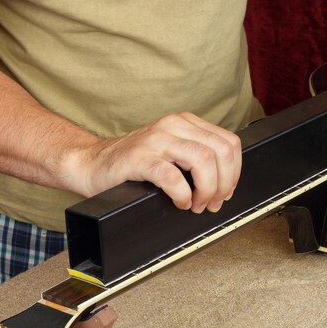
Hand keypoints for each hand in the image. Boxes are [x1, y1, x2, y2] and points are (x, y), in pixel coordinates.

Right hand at [65, 112, 241, 213]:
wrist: (92, 164)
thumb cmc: (134, 165)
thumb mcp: (172, 152)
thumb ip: (197, 158)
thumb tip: (226, 184)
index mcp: (185, 123)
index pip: (230, 142)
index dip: (234, 172)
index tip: (226, 191)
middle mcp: (173, 125)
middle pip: (221, 152)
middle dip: (223, 184)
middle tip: (212, 203)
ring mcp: (155, 140)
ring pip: (203, 160)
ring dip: (206, 190)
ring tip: (196, 204)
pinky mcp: (139, 158)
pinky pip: (172, 176)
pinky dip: (182, 194)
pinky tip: (179, 202)